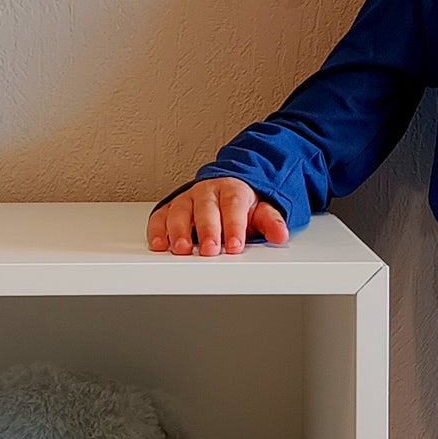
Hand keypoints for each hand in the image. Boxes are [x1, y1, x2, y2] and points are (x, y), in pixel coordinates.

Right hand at [146, 178, 289, 255]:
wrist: (224, 188)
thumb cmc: (240, 204)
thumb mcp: (260, 210)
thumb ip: (270, 222)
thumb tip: (280, 235)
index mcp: (232, 190)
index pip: (233, 206)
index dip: (234, 226)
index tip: (235, 246)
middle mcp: (206, 192)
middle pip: (205, 209)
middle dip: (206, 231)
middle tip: (209, 250)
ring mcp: (186, 199)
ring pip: (180, 212)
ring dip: (178, 231)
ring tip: (181, 249)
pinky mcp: (170, 208)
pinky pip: (160, 217)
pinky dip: (157, 230)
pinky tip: (159, 244)